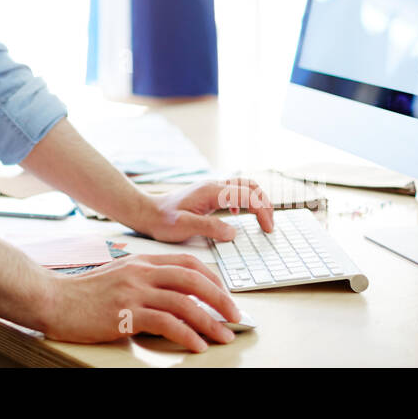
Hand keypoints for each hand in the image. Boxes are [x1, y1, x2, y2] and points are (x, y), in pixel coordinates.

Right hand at [44, 253, 240, 352]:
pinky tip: (197, 345)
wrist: (53, 299)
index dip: (212, 278)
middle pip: (193, 279)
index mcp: (141, 260)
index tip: (225, 295)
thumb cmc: (83, 293)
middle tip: (235, 316)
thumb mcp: (119, 276)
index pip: (188, 262)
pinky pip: (166, 323)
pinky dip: (187, 335)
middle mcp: (141, 272)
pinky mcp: (126, 313)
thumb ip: (145, 280)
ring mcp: (134, 291)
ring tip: (224, 335)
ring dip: (210, 321)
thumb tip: (175, 297)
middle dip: (220, 298)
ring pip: (184, 302)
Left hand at [142, 178, 273, 242]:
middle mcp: (214, 186)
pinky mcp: (209, 194)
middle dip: (265, 204)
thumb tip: (233, 232)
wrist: (147, 213)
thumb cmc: (163, 221)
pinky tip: (239, 215)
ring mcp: (212, 188)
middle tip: (270, 225)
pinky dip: (245, 200)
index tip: (268, 229)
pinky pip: (234, 191)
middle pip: (251, 186)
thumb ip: (210, 228)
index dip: (262, 211)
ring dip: (257, 200)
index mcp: (211, 192)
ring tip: (263, 219)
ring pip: (244, 186)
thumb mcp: (185, 227)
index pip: (247, 196)